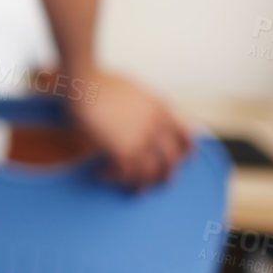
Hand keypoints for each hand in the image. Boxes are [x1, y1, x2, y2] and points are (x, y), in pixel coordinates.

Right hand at [67, 71, 193, 189]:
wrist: (84, 82)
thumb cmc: (99, 81)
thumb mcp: (132, 88)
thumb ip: (143, 103)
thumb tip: (137, 116)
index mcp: (160, 109)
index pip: (186, 135)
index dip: (187, 151)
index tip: (185, 160)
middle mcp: (156, 126)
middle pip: (171, 160)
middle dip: (166, 176)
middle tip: (159, 184)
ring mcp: (141, 139)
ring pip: (150, 173)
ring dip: (140, 185)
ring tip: (132, 191)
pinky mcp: (122, 149)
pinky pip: (125, 173)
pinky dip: (114, 177)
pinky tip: (101, 174)